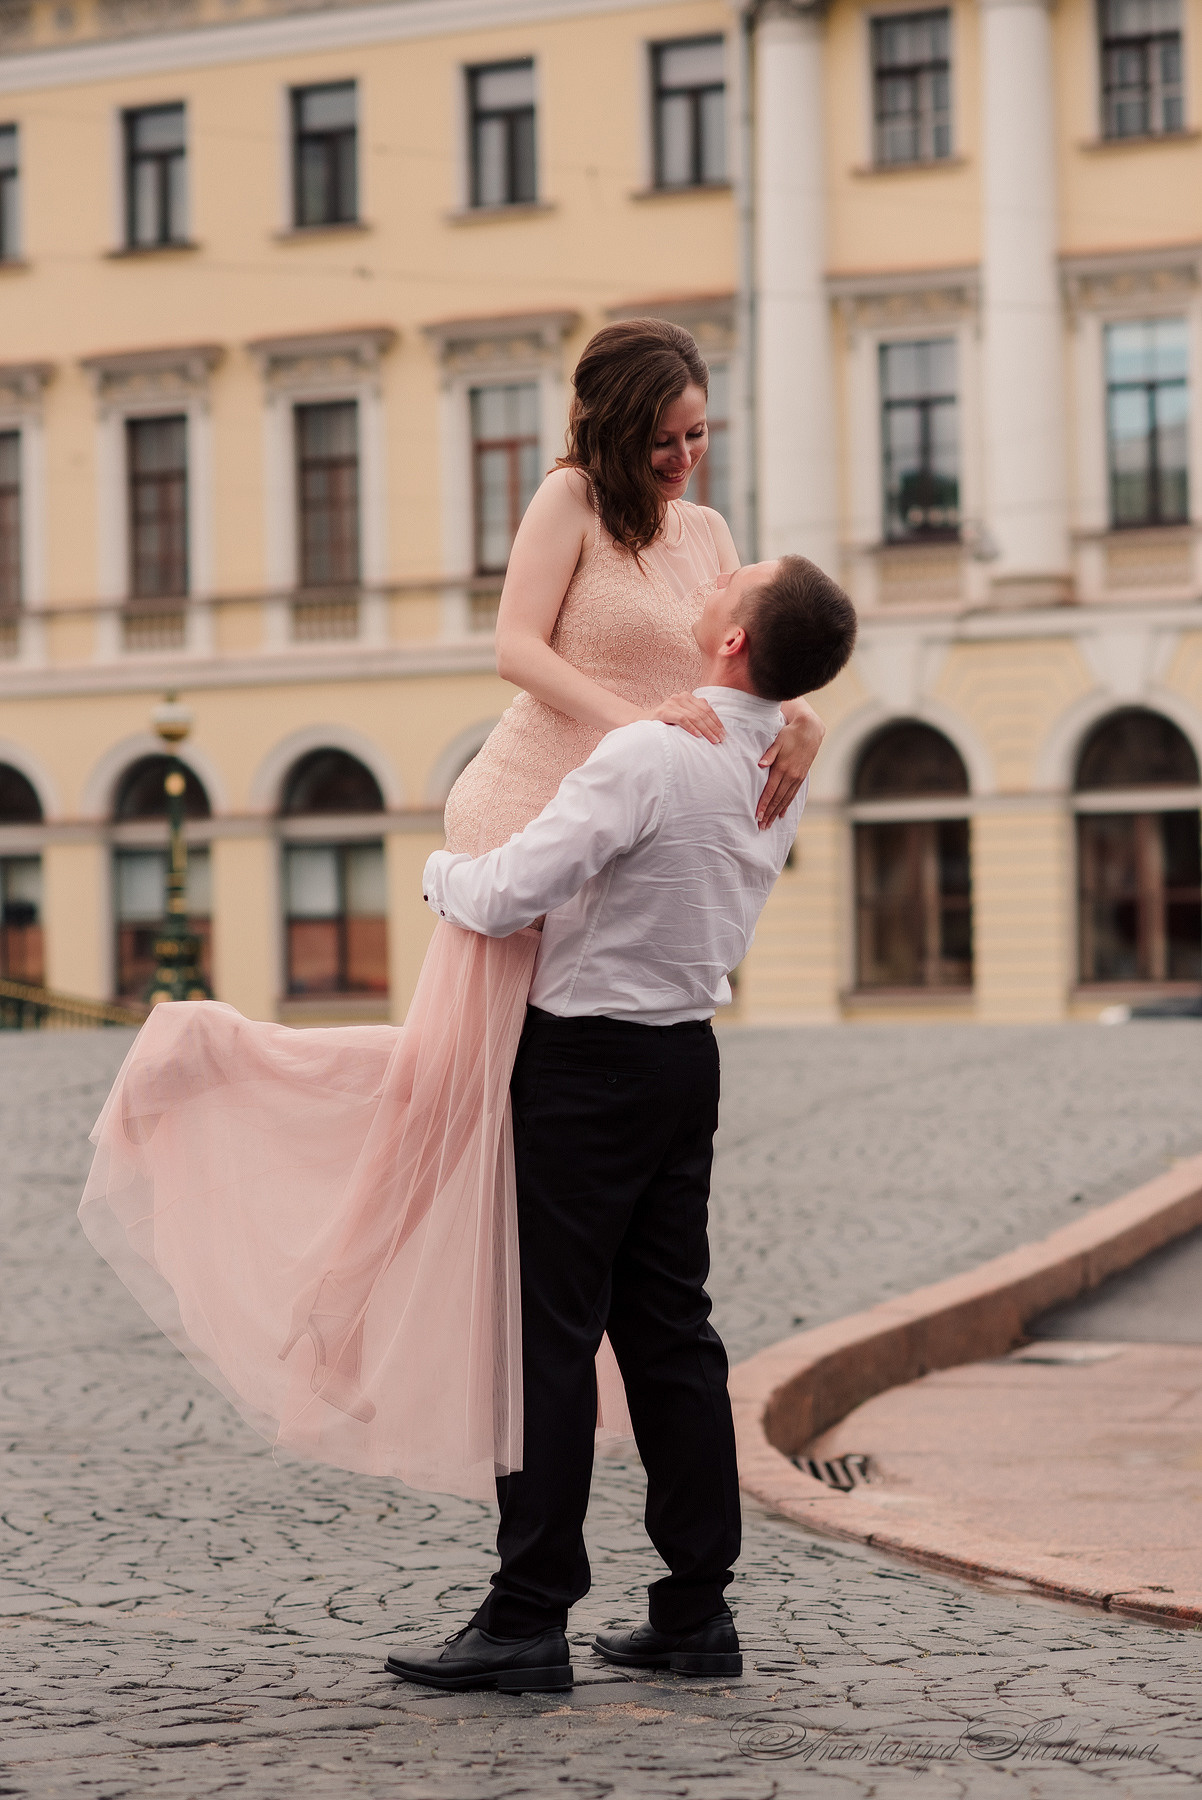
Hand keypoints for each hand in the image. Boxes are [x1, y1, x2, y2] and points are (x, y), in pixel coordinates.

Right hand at [648, 692, 724, 743]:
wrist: (641, 723)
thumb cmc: (665, 722)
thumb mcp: (682, 715)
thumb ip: (696, 714)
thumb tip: (715, 722)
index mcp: (687, 696)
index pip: (706, 708)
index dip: (716, 721)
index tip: (723, 733)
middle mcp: (680, 697)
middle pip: (702, 713)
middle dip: (713, 727)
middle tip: (720, 739)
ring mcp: (671, 703)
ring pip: (694, 716)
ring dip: (706, 730)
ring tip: (713, 740)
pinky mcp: (663, 712)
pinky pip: (682, 719)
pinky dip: (692, 728)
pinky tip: (698, 736)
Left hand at [757, 703, 825, 827]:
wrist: (810, 730)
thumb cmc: (790, 734)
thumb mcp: (778, 741)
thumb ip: (769, 754)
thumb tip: (760, 764)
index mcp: (783, 768)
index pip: (771, 791)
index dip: (764, 804)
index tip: (757, 816)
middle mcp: (791, 776)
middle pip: (778, 799)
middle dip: (769, 814)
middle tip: (761, 826)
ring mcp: (797, 778)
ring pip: (786, 799)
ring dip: (777, 813)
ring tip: (770, 824)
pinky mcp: (801, 777)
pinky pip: (793, 795)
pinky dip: (787, 805)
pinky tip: (782, 814)